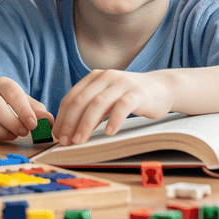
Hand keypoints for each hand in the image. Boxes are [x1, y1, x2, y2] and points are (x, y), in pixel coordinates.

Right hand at [0, 77, 53, 140]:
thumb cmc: (11, 108)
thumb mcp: (26, 107)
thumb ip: (37, 112)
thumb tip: (49, 120)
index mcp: (2, 83)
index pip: (12, 92)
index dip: (23, 109)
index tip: (33, 124)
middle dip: (12, 121)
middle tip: (24, 132)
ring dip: (2, 130)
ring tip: (14, 135)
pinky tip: (4, 135)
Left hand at [53, 69, 173, 145]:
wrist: (161, 88)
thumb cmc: (129, 97)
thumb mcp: (106, 97)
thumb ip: (90, 107)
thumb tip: (68, 129)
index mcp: (93, 78)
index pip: (71, 98)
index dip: (62, 117)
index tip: (57, 135)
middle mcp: (105, 77)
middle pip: (81, 101)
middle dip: (70, 123)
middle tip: (65, 141)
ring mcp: (121, 84)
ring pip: (98, 104)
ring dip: (86, 124)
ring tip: (80, 141)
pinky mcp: (137, 93)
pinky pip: (122, 107)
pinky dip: (113, 120)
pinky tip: (109, 133)